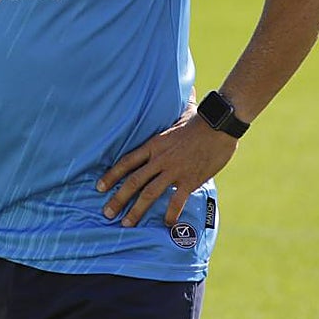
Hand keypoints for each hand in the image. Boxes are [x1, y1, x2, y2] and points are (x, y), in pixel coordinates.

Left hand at [96, 111, 236, 227]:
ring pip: (149, 193)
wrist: (219, 126)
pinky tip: (166, 224)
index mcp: (153, 145)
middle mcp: (159, 159)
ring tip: (126, 223)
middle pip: (133, 181)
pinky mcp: (189, 180)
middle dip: (118, 199)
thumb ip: (168, 114)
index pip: (126, 162)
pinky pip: (176, 201)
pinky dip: (170, 214)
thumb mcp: (175, 117)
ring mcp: (174, 170)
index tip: (99, 187)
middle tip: (106, 213)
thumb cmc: (199, 120)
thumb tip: (172, 94)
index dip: (111, 175)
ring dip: (136, 210)